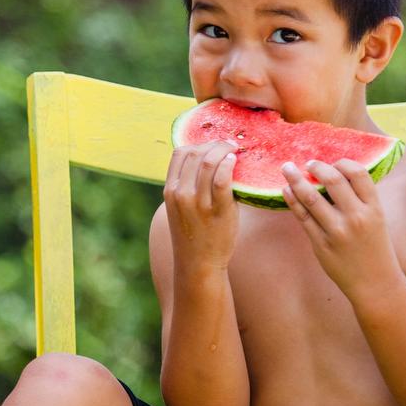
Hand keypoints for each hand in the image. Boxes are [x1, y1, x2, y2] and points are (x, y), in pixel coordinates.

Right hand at [163, 140, 239, 268]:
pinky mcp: (218, 210)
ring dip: (224, 150)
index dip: (197, 143)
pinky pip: (223, 179)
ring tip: (235, 150)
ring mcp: (198, 203)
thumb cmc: (192, 234)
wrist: (198, 263)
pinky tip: (235, 161)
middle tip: (228, 144)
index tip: (212, 145)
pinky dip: (230, 164)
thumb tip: (207, 160)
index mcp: (170, 191)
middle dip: (214, 144)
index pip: (180, 153)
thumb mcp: (180, 208)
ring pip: (209, 162)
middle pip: (195, 153)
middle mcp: (181, 194)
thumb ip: (188, 185)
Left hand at [280, 159, 401, 298]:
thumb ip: (359, 199)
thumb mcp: (377, 220)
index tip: (332, 162)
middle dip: (316, 167)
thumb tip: (335, 174)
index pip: (358, 174)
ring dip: (296, 179)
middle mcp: (356, 218)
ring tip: (287, 169)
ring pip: (311, 198)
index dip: (342, 162)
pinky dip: (292, 200)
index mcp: (374, 209)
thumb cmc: (375, 248)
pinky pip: (302, 217)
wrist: (375, 283)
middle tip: (307, 163)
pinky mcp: (321, 244)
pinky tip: (286, 190)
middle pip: (333, 181)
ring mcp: (337, 232)